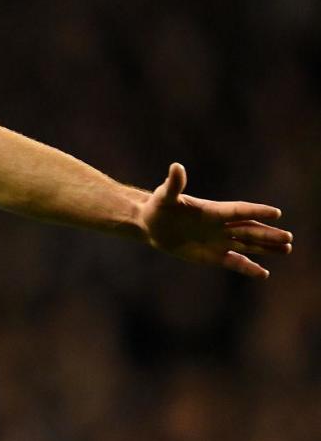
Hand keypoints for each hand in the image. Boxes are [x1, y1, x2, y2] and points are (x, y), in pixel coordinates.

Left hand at [141, 163, 292, 278]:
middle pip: (249, 230)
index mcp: (213, 211)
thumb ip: (174, 185)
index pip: (239, 210)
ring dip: (266, 248)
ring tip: (286, 249)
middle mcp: (221, 226)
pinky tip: (263, 273)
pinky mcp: (213, 255)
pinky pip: (234, 262)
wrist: (152, 225)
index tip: (276, 213)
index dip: (256, 211)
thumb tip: (176, 166)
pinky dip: (248, 268)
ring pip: (247, 245)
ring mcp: (219, 241)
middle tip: (288, 238)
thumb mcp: (165, 196)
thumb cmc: (160, 206)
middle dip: (268, 234)